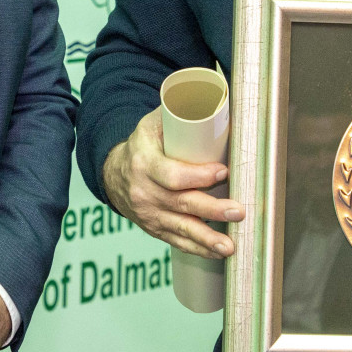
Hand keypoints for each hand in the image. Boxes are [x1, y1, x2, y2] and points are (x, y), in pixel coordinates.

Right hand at [102, 107, 242, 259]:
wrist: (113, 173)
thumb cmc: (143, 144)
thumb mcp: (153, 124)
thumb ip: (179, 114)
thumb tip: (213, 99)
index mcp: (144, 163)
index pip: (172, 174)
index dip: (197, 175)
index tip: (222, 171)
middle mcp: (144, 192)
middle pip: (181, 204)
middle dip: (212, 209)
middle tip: (238, 211)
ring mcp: (149, 214)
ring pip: (180, 228)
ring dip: (207, 238)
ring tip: (230, 246)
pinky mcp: (154, 228)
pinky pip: (177, 241)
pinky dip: (198, 248)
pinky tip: (217, 252)